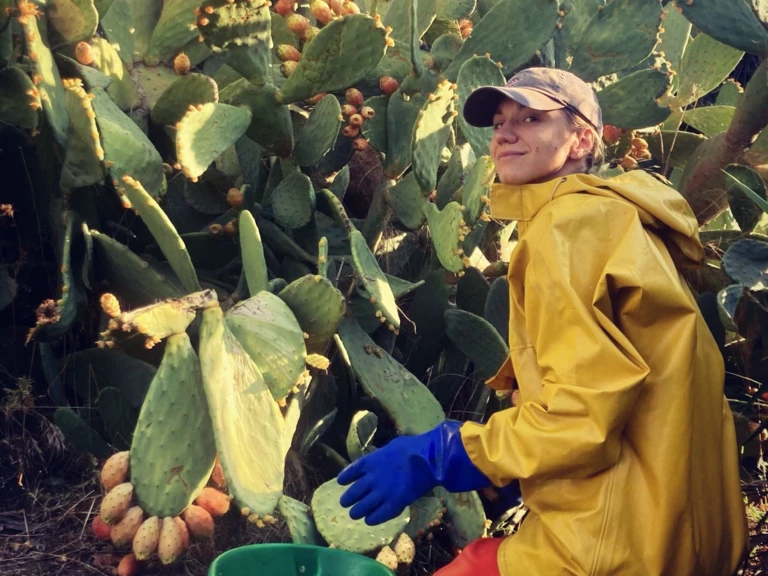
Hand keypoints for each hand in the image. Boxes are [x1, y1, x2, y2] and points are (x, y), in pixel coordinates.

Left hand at [337, 420, 492, 525]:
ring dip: (356, 511)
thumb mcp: (391, 447)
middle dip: (347, 499)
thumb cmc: (412, 448)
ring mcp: (381, 493)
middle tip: (344, 503)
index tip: (340, 482)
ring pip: (361, 508)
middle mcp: (371, 479)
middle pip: (353, 493)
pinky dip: (371, 519)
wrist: (427, 459)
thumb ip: (383, 456)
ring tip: (355, 514)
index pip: (351, 472)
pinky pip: (377, 516)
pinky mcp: (393, 504)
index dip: (344, 478)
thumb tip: (382, 458)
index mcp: (371, 462)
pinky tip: (369, 520)